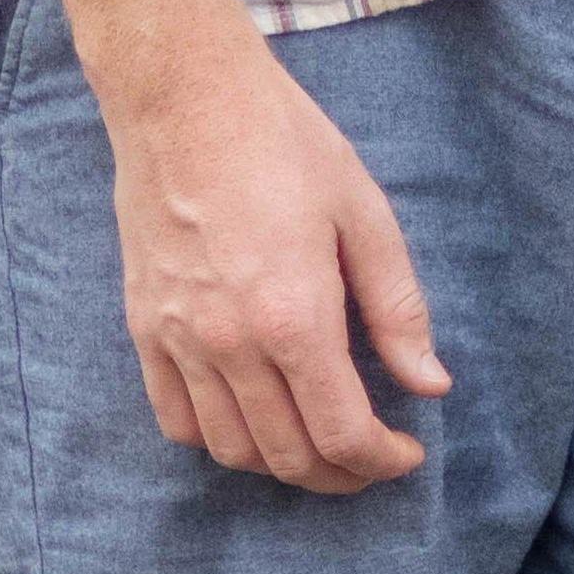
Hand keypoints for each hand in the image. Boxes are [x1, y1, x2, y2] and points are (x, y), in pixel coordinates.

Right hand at [81, 0, 449, 490]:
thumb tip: (431, 384)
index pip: (341, 433)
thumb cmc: (286, 145)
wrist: (185, 99)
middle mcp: (229, 343)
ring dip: (281, 465)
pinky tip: (253, 421)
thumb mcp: (367, 216)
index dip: (382, 461)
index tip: (408, 452)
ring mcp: (176, 338)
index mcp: (294, 317)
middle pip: (287, 455)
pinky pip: (175, 417)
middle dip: (341, 474)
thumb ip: (399, 309)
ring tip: (320, 444)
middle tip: (374, 458)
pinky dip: (217, 439)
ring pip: (229, 449)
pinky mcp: (142, 326)